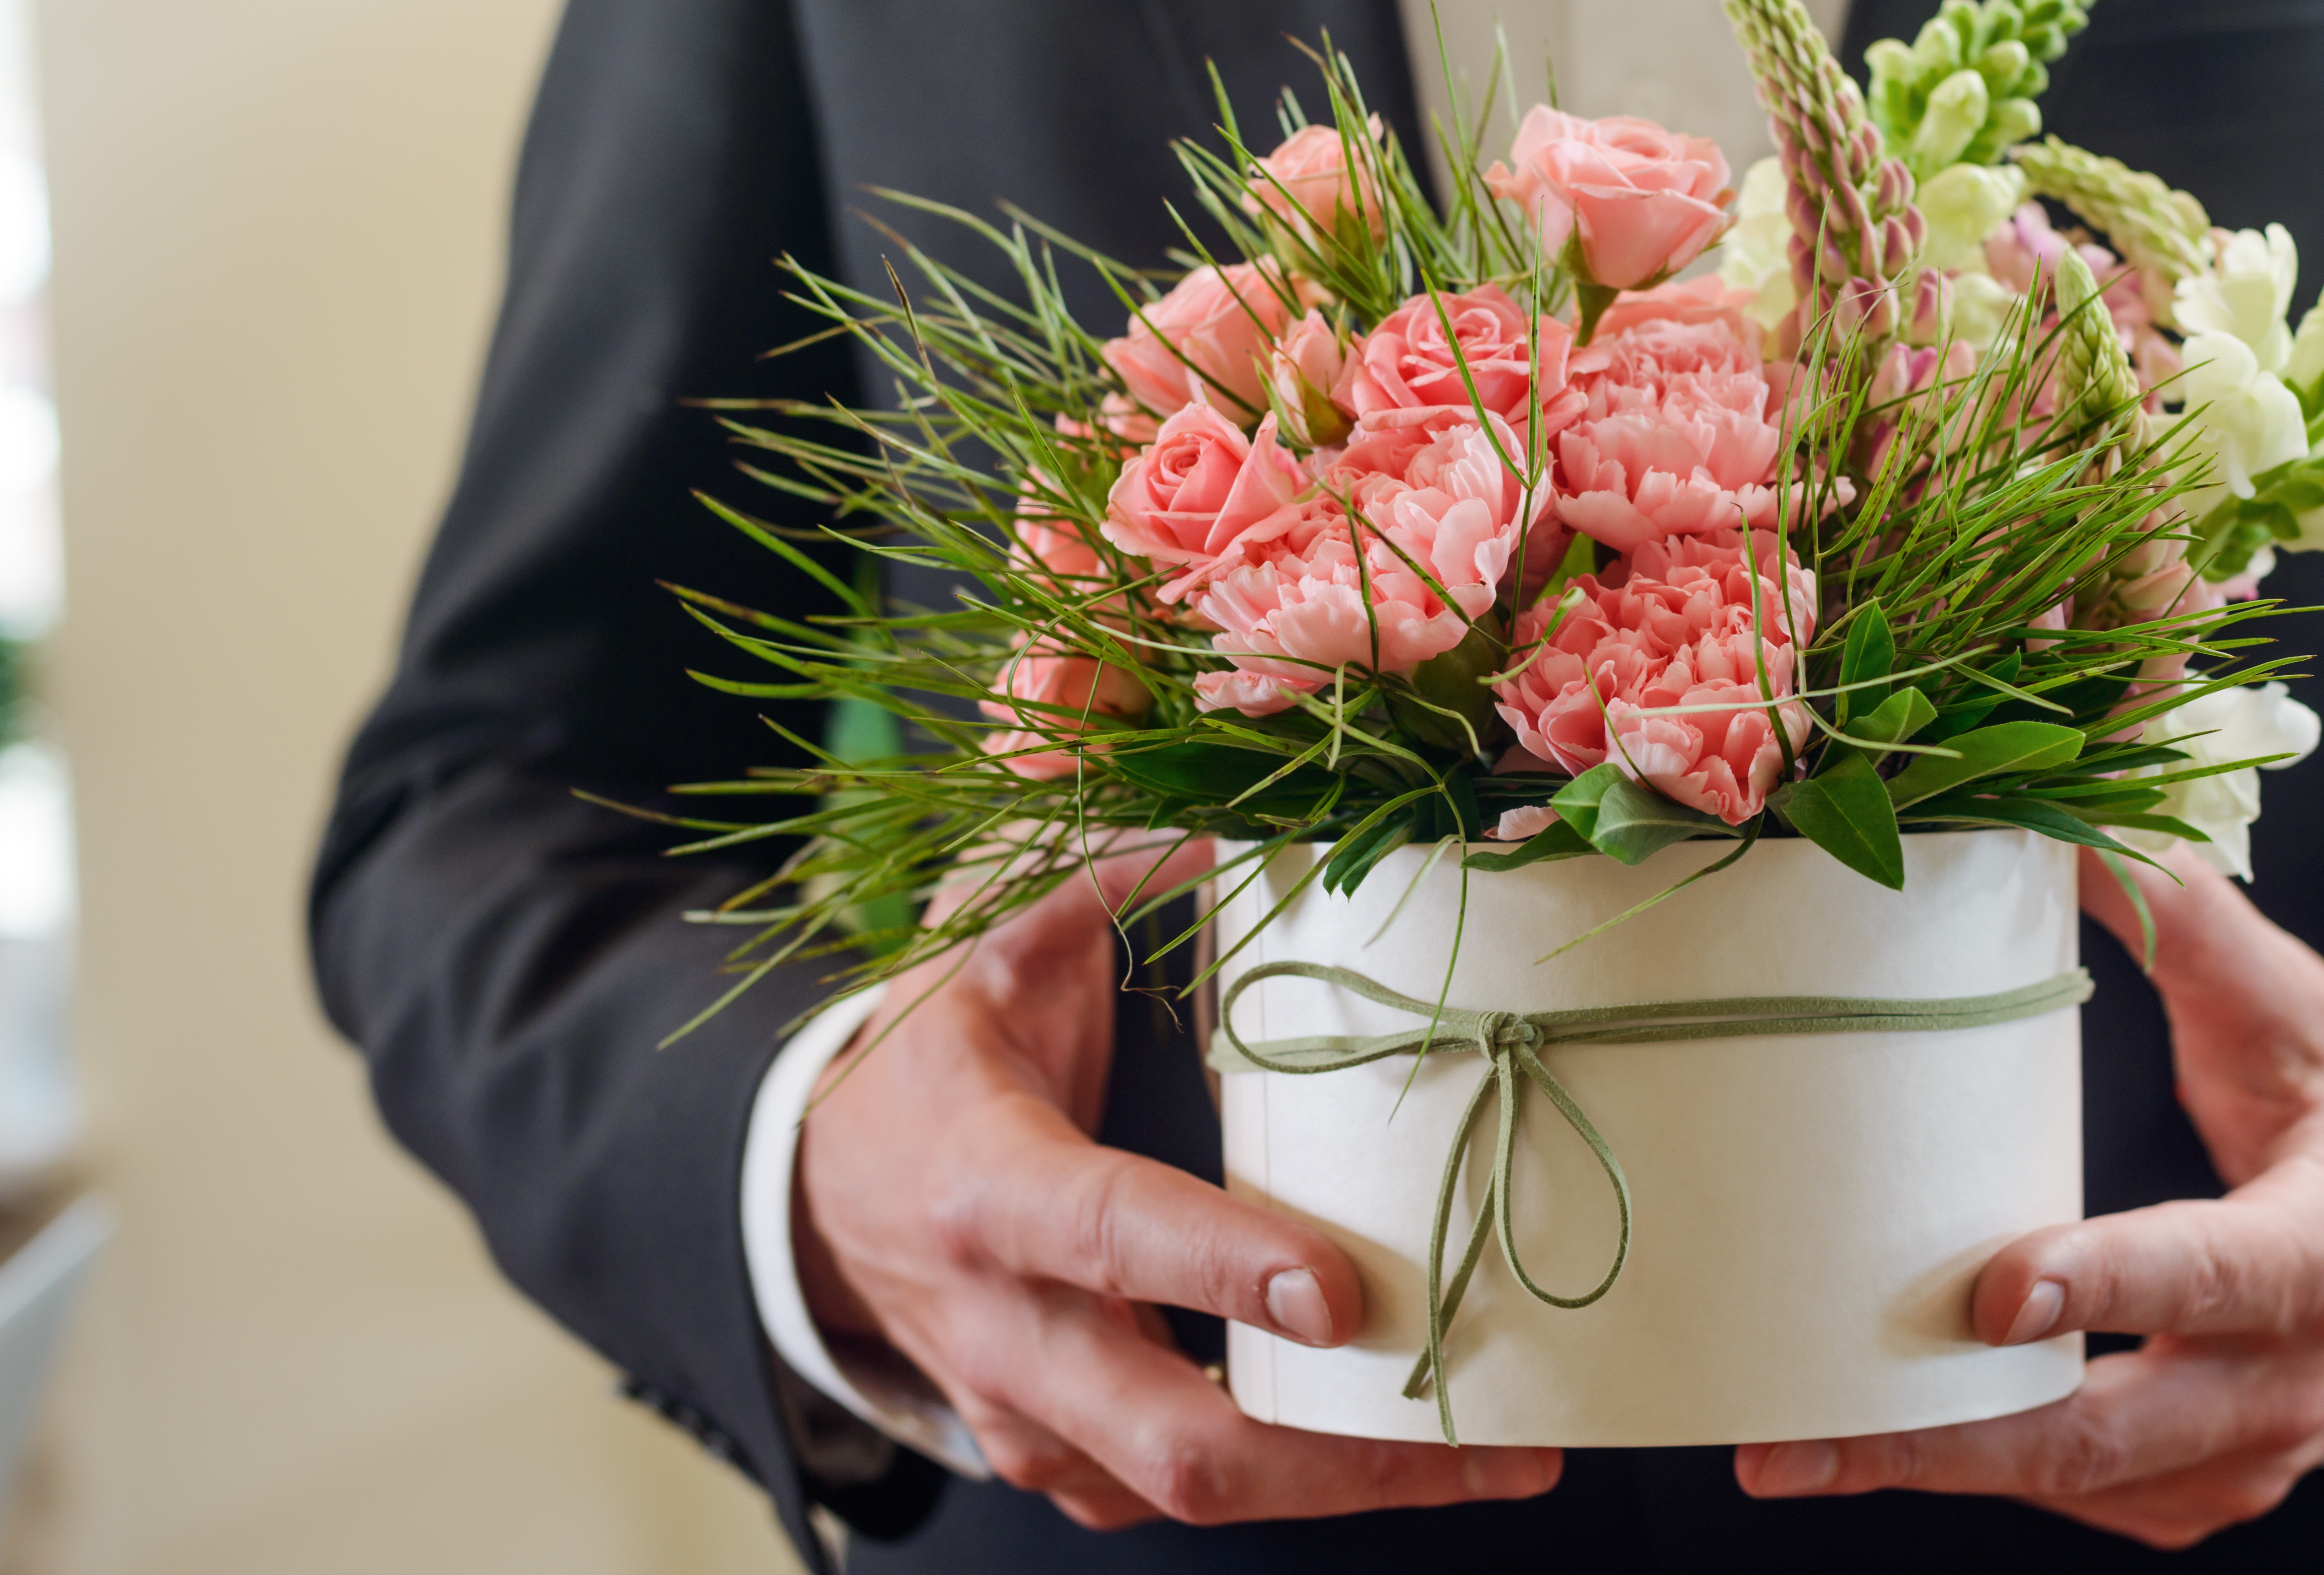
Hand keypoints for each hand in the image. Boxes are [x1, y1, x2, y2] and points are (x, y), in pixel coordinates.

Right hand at [796, 835, 1562, 1527]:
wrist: (820, 1194)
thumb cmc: (935, 1058)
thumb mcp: (997, 948)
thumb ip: (1111, 876)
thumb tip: (1238, 819)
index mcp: (987, 1183)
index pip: (1111, 1233)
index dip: (1222, 1268)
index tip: (1341, 1294)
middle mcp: (1004, 1324)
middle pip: (1173, 1436)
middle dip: (1340, 1454)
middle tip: (1494, 1438)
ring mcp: (1028, 1415)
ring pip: (1189, 1492)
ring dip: (1349, 1488)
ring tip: (1503, 1459)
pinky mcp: (1057, 1461)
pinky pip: (1175, 1504)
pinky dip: (1296, 1492)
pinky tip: (1411, 1462)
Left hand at [1733, 852, 2323, 1547]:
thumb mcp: (2294, 1005)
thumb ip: (2182, 913)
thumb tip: (2064, 807)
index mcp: (2323, 1247)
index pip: (2213, 1272)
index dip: (2107, 1285)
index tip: (1990, 1290)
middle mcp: (2286, 1378)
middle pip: (2107, 1429)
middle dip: (1942, 1440)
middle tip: (1791, 1437)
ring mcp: (2248, 1454)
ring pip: (2077, 1481)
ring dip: (1933, 1469)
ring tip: (1786, 1445)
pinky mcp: (2209, 1491)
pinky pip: (2084, 1498)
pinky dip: (1980, 1477)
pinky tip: (1872, 1445)